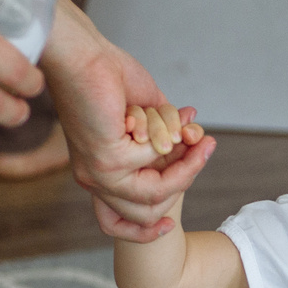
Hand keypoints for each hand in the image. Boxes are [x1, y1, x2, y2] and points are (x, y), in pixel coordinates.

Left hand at [41, 0, 215, 240]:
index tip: (169, 225)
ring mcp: (99, 172)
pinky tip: (146, 109)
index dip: (144, 232)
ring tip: (192, 131)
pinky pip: (155, 158)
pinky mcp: (107, 158)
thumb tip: (199, 148)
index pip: (115, 224)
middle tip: (203, 145)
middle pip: (150, 211)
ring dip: (185, 161)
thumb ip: (168, 143)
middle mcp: (94, 179)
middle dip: (186, 178)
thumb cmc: (112, 79)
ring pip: (157, 192)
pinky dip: (163, 131)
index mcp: (98, 173)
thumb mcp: (149, 120)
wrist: (84, 54)